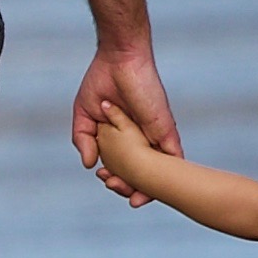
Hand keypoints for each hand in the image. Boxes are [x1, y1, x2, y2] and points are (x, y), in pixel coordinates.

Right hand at [73, 44, 178, 206]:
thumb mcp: (85, 115)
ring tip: (133, 199)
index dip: (114, 178)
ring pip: (157, 172)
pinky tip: (157, 191)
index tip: (103, 178)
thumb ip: (84, 139)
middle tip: (114, 187)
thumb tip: (89, 165)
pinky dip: (167, 178)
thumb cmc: (102, 81)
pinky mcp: (165, 130)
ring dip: (147, 189)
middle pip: (140, 174)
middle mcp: (140, 139)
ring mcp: (154, 136)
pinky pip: (173, 159)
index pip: (122, 166)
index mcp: (122, 137)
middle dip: (129, 188)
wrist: (119, 59)